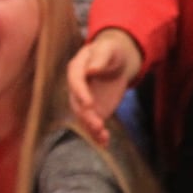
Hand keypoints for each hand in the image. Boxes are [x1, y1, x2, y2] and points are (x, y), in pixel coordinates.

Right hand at [67, 29, 141, 145]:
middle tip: (97, 125)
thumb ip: (100, 58)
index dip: (80, 93)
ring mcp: (84, 101)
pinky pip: (93, 123)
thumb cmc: (111, 51)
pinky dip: (98, 134)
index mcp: (76, 69)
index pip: (75, 82)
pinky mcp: (95, 110)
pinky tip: (105, 143)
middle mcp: (77, 88)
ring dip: (91, 128)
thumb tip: (91, 69)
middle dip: (86, 115)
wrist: (116, 62)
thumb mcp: (108, 49)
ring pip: (83, 117)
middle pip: (77, 103)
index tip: (88, 104)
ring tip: (102, 136)